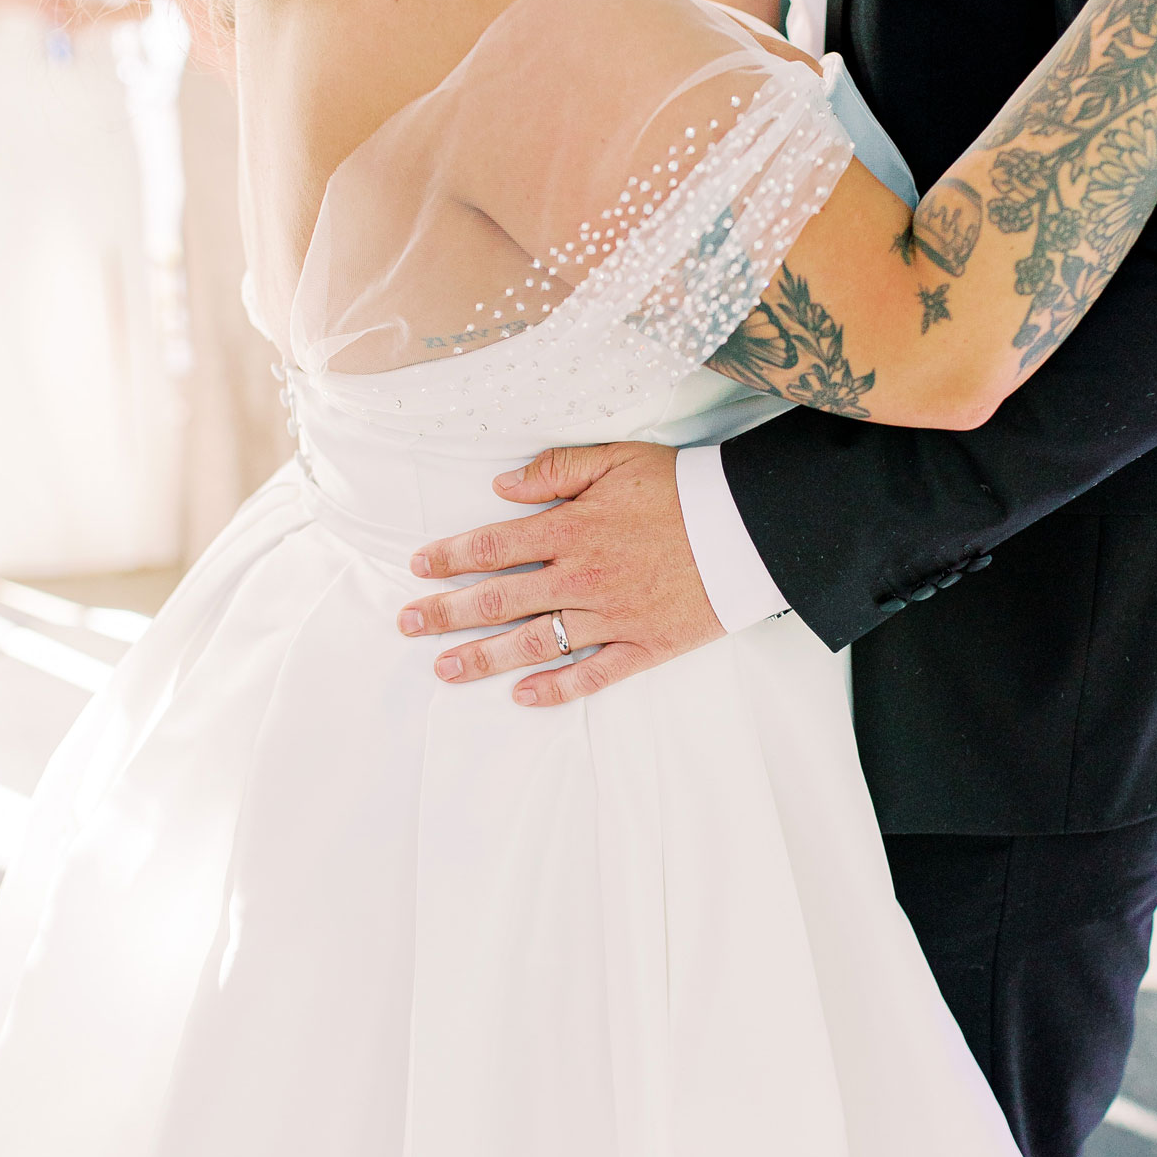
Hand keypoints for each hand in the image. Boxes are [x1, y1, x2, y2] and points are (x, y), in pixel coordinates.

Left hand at [397, 443, 724, 706]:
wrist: (748, 527)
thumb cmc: (681, 488)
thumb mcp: (616, 459)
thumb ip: (555, 471)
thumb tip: (501, 487)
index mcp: (570, 529)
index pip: (493, 546)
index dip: (450, 556)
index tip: (419, 566)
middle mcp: (581, 577)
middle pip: (499, 600)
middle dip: (447, 612)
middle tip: (408, 624)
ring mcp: (611, 616)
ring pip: (534, 643)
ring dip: (484, 658)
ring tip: (445, 669)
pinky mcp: (643, 645)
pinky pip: (592, 674)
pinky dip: (555, 689)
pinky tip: (521, 697)